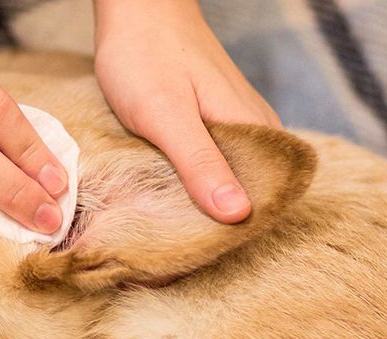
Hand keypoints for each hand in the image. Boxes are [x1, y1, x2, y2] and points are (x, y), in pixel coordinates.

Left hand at [93, 0, 281, 222]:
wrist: (136, 10)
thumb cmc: (146, 57)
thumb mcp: (166, 116)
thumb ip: (200, 163)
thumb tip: (238, 214)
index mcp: (254, 129)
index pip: (267, 196)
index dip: (238, 227)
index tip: (201, 249)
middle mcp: (255, 127)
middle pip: (249, 190)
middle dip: (217, 218)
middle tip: (177, 243)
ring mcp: (237, 121)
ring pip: (231, 175)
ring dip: (205, 201)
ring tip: (171, 225)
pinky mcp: (215, 118)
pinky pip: (215, 159)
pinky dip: (195, 179)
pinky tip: (171, 192)